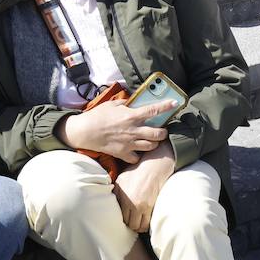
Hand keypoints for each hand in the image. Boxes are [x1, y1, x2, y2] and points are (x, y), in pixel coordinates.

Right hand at [59, 99, 173, 163]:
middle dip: (164, 132)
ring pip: (151, 147)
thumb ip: (126, 103)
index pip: (153, 110)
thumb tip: (134, 101)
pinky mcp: (122, 153)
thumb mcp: (112, 104)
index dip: (166, 106)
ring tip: (152, 140)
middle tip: (162, 130)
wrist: (84, 132)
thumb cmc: (97, 116)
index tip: (175, 103)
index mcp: (131, 116)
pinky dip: (139, 155)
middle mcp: (133, 130)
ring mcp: (128, 143)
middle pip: (158, 134)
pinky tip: (137, 151)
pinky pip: (136, 158)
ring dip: (154, 143)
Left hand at [112, 140, 175, 232]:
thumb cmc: (140, 169)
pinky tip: (147, 222)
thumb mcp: (123, 177)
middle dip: (131, 224)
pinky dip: (146, 225)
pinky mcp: (148, 206)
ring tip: (141, 224)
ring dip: (138, 227)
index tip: (127, 219)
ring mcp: (137, 204)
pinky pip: (145, 223)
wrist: (155, 164)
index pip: (118, 214)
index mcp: (119, 192)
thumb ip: (118, 191)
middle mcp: (126, 200)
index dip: (123, 219)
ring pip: (136, 225)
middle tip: (134, 223)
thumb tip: (115, 201)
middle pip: (127, 222)